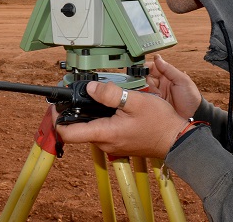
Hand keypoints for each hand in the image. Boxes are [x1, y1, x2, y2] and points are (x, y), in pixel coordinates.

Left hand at [54, 81, 186, 158]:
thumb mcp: (134, 101)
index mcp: (104, 133)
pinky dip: (99, 118)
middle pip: (77, 130)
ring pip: (90, 129)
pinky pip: (102, 131)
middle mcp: (105, 142)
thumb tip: (91, 87)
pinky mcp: (118, 143)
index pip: (68, 133)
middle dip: (73, 112)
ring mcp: (112, 144)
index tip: (55, 107)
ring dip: (88, 114)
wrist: (176, 139)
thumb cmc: (159, 122)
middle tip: (75, 93)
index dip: (56, 120)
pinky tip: (109, 106)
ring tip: (94, 96)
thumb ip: (110, 94)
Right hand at [146, 54, 201, 118]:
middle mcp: (160, 83)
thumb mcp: (182, 80)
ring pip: (143, 87)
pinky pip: (144, 98)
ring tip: (146, 91)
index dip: (145, 67)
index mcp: (167, 75)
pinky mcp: (154, 103)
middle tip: (141, 82)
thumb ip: (169, 69)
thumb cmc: (190, 96)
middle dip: (141, 79)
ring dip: (142, 88)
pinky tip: (144, 98)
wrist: (193, 116)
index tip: (139, 69)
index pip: (152, 67)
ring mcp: (156, 93)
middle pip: (145, 77)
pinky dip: (143, 97)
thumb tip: (157, 57)